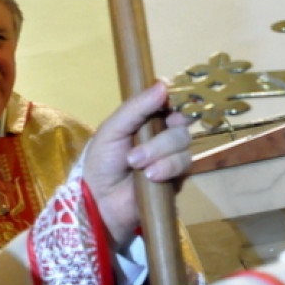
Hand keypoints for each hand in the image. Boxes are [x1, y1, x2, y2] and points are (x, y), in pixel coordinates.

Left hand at [83, 80, 192, 250]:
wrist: (100, 201)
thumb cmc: (102, 161)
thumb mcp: (113, 129)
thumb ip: (136, 107)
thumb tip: (164, 83)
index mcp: (148, 117)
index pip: (171, 101)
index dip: (175, 101)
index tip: (170, 107)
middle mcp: (164, 133)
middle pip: (181, 124)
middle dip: (160, 141)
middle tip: (135, 155)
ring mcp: (172, 155)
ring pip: (184, 145)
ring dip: (160, 156)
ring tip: (138, 168)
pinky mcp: (178, 177)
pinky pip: (184, 166)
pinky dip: (167, 169)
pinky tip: (150, 177)